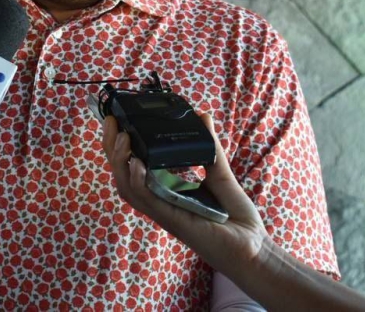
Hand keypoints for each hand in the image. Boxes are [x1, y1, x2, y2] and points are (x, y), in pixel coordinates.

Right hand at [102, 114, 268, 272]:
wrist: (254, 248)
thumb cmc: (236, 218)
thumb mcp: (220, 174)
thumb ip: (210, 146)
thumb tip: (202, 116)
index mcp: (165, 191)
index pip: (132, 168)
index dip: (120, 146)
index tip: (116, 120)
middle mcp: (159, 202)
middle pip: (123, 175)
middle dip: (111, 148)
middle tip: (110, 121)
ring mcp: (164, 212)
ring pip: (127, 188)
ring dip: (119, 162)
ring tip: (122, 138)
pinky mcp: (173, 220)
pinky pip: (148, 200)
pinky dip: (138, 181)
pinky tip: (137, 162)